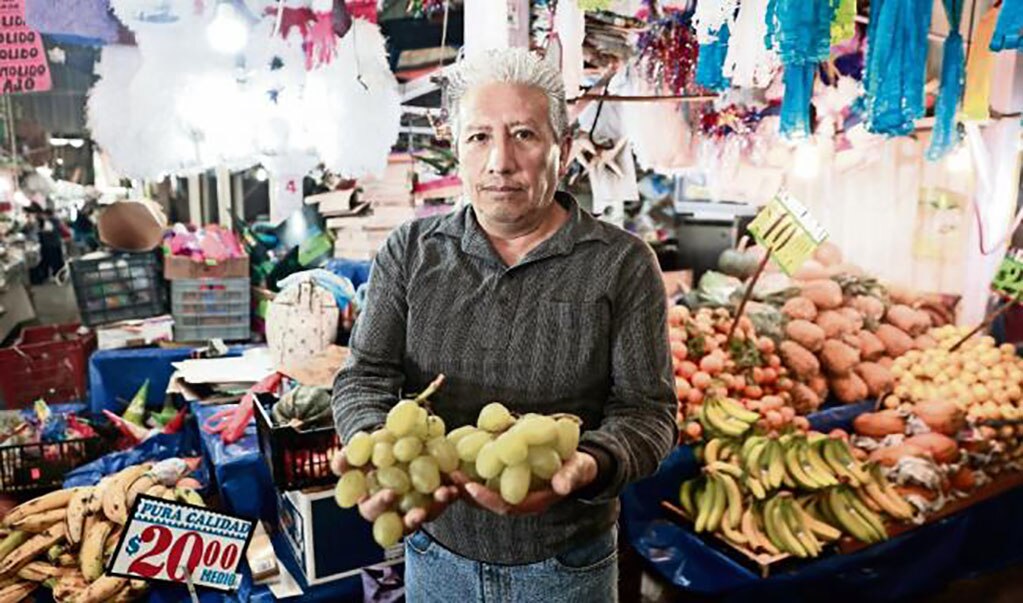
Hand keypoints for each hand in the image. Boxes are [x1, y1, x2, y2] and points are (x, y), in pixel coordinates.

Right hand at [331, 449, 459, 531]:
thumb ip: (348, 458)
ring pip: (427, 514)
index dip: (380, 504)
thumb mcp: (360, 452)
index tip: (389, 493)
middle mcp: (394, 512)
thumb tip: (339, 461)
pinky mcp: (433, 499)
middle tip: (419, 512)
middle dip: (411, 519)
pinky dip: (449, 494)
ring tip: (445, 494)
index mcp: (371, 503)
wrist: (394, 443)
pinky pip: (442, 501)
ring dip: (436, 507)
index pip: (373, 510)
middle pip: (402, 524)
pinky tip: (456, 484)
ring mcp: (415, 507)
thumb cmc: (373, 451)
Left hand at [450, 451, 598, 515]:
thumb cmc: (576, 468)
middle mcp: (513, 497)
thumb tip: (561, 486)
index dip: (486, 498)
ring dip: (459, 480)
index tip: (470, 487)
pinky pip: (479, 473)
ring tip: (443, 464)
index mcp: (529, 503)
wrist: (575, 461)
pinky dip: (466, 465)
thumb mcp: (578, 471)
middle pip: (483, 500)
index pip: (503, 506)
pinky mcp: (500, 472)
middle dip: (464, 490)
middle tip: (447, 476)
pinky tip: (451, 451)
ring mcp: (505, 486)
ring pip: (477, 488)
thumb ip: (570, 477)